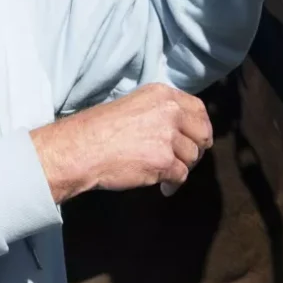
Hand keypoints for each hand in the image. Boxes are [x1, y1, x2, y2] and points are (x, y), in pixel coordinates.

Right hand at [30, 83, 212, 201]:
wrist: (80, 149)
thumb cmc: (98, 130)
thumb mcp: (133, 106)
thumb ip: (159, 112)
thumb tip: (179, 128)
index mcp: (163, 94)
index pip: (198, 109)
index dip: (200, 127)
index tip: (196, 139)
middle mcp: (170, 112)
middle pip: (202, 133)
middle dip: (197, 149)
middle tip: (185, 160)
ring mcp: (168, 136)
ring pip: (192, 157)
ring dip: (182, 168)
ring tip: (166, 174)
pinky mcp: (164, 161)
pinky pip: (181, 176)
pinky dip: (173, 185)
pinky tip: (164, 188)